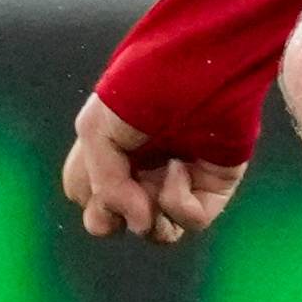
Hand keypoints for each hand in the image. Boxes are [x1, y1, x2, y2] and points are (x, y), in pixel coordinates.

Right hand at [62, 96, 243, 247]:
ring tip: (154, 180)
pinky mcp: (212, 188)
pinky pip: (190, 221)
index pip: (89, 201)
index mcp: (112, 154)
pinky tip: (179, 165)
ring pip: (157, 233)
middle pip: (119, 224)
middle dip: (115, 218)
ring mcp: (178, 182)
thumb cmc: (140, 89)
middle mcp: (143, 172)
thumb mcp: (96, 132)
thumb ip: (105, 188)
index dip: (91, 198)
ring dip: (150, 216)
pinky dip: (179, 200)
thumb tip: (138, 224)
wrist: (195, 69)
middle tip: (124, 189)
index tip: (98, 170)